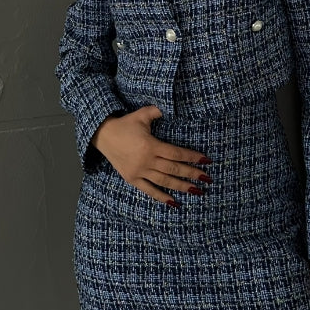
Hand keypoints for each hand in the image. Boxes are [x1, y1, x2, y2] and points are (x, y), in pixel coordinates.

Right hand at [92, 105, 209, 206]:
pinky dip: (162, 197)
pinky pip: (149, 190)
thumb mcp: (142, 114)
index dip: (192, 157)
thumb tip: (173, 106)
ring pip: (164, 181)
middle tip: (207, 179)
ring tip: (197, 191)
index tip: (206, 161)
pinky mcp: (132, 179)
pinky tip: (175, 203)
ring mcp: (139, 172)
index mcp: (151, 145)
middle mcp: (146, 161)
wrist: (102, 136)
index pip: (176, 153)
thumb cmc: (125, 124)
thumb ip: (158, 111)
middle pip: (173, 169)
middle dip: (192, 174)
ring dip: (181, 186)